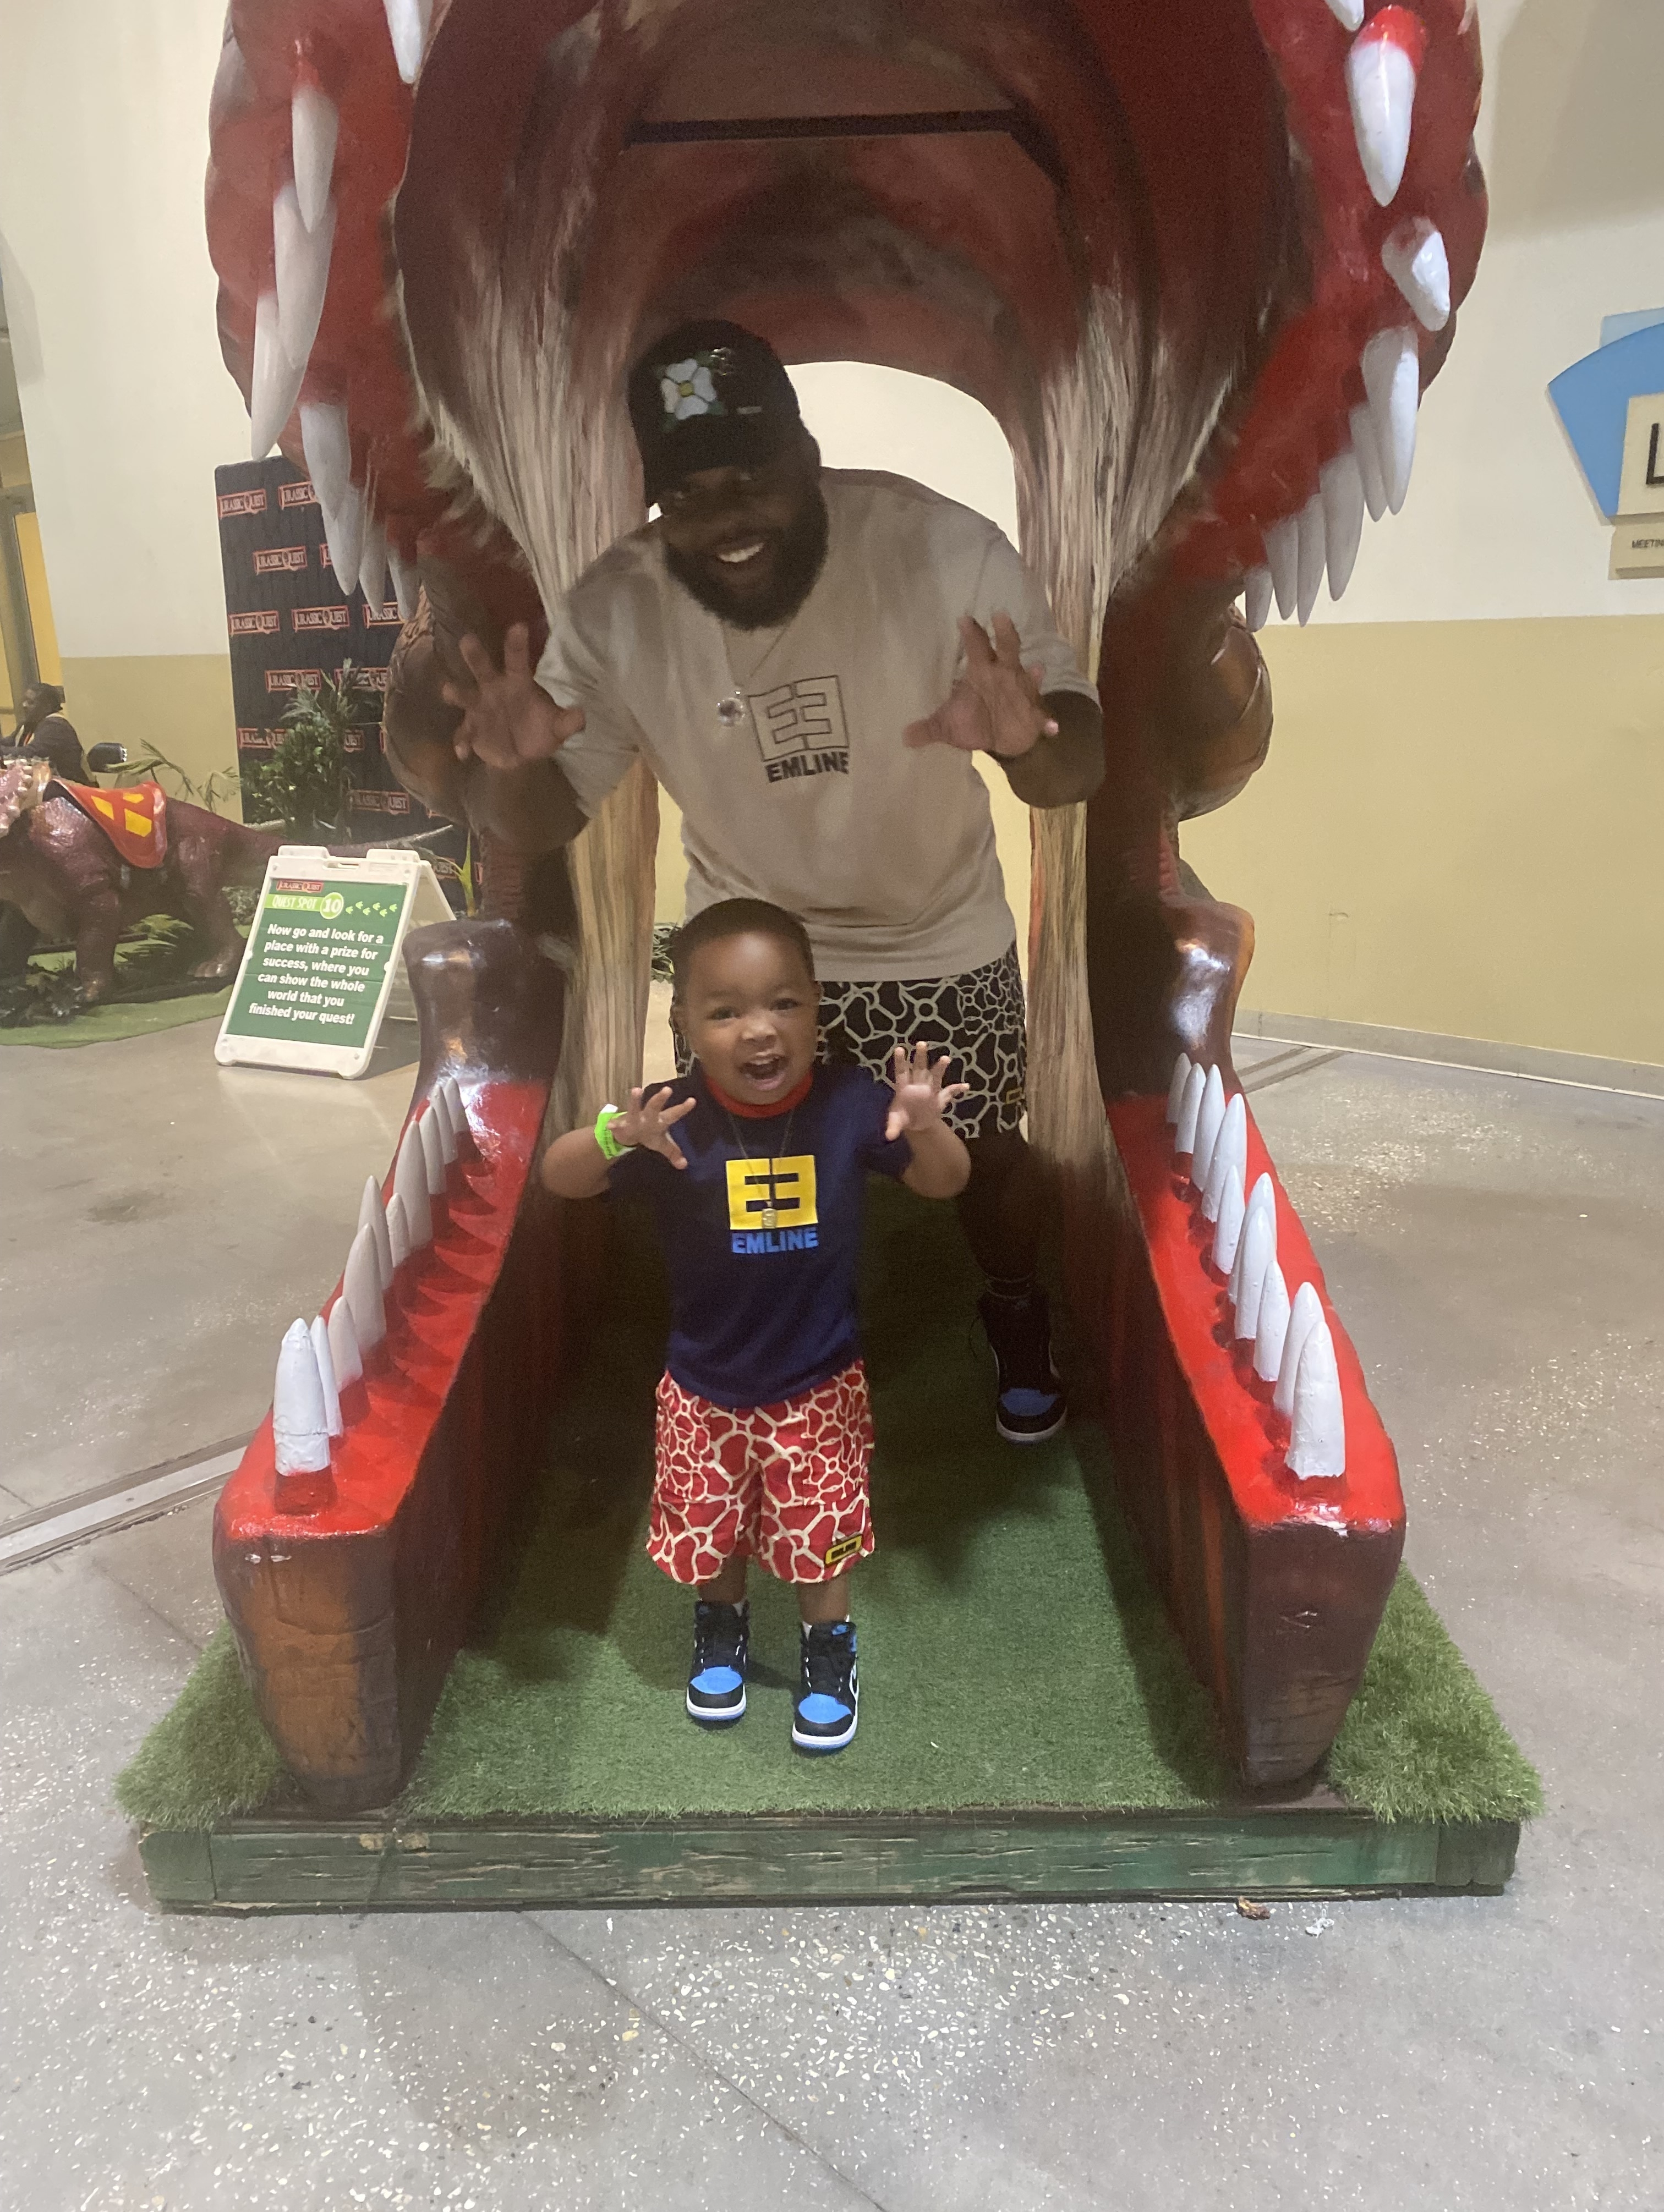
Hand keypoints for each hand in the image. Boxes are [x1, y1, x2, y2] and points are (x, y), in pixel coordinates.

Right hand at [441, 623, 584, 769]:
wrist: (523, 756)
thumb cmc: (539, 730)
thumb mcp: (556, 727)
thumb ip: (567, 721)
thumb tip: (582, 716)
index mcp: (517, 683)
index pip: (517, 660)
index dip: (517, 644)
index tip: (518, 626)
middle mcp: (494, 689)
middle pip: (482, 668)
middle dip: (475, 655)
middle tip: (467, 640)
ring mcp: (479, 708)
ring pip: (464, 695)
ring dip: (455, 692)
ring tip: (448, 691)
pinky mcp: (471, 729)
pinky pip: (463, 733)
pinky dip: (462, 741)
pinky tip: (463, 752)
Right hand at [610, 1085, 696, 1167]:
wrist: (628, 1133)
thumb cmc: (649, 1134)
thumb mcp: (662, 1144)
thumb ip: (673, 1152)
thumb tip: (684, 1165)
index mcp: (660, 1120)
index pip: (674, 1114)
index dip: (683, 1108)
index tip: (693, 1101)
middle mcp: (648, 1116)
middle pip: (655, 1106)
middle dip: (660, 1099)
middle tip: (668, 1089)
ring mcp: (634, 1119)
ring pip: (634, 1109)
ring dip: (635, 1100)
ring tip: (636, 1090)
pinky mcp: (621, 1124)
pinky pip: (617, 1124)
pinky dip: (614, 1125)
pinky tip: (611, 1125)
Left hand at [885, 1044, 970, 1140]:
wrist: (917, 1124)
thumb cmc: (904, 1118)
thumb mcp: (897, 1122)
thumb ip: (893, 1128)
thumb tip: (888, 1137)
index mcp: (905, 1087)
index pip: (902, 1072)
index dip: (900, 1061)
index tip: (898, 1049)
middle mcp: (918, 1084)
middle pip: (919, 1068)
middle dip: (920, 1056)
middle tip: (921, 1043)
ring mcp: (930, 1089)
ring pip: (935, 1075)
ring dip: (940, 1067)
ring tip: (945, 1058)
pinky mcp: (940, 1097)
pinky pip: (950, 1091)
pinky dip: (958, 1089)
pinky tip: (965, 1086)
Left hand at [903, 613, 1059, 760]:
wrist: (999, 741)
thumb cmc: (971, 723)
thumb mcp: (947, 726)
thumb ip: (927, 729)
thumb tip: (904, 737)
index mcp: (982, 673)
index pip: (976, 648)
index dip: (970, 634)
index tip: (964, 620)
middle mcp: (1005, 676)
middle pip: (1007, 649)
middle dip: (1005, 634)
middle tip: (1000, 615)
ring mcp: (1023, 693)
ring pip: (1030, 678)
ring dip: (1034, 675)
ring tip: (1038, 668)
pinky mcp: (1035, 716)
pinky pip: (1043, 718)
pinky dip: (1046, 722)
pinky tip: (1051, 727)